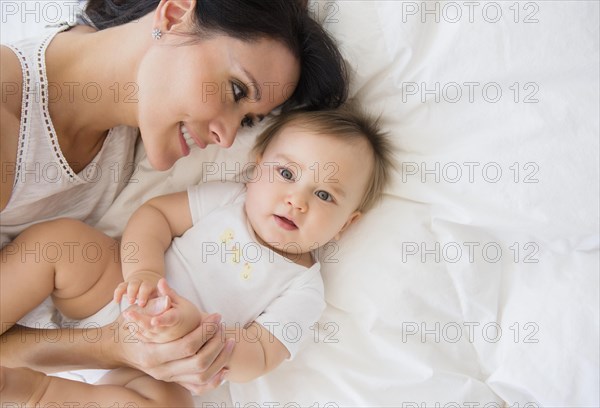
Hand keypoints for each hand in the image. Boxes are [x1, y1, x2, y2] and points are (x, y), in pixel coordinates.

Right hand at [106, 282, 234, 394]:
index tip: (216, 316)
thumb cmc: (128, 327)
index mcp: (152, 354)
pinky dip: (215, 380)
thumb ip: (152, 306)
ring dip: (220, 359)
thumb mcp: (135, 313)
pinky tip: (225, 367)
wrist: (116, 347)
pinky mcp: (173, 382)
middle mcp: (161, 371)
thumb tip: (166, 299)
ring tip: (229, 341)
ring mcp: (168, 379)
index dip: (206, 330)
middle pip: (198, 363)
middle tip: (223, 328)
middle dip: (216, 344)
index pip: (187, 346)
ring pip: (202, 377)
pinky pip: (198, 387)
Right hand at [114, 271, 161, 306]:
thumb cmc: (156, 295)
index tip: (142, 304)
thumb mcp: (161, 297)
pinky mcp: (125, 287)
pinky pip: (120, 288)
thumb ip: (162, 300)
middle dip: (133, 293)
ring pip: (128, 284)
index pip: (146, 287)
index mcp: (150, 285)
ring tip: (128, 303)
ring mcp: (132, 284)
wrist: (148, 282)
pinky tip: (117, 302)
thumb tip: (167, 304)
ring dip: (127, 293)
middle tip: (132, 302)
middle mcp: (141, 283)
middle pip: (136, 284)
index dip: (143, 294)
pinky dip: (117, 294)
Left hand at [123, 279, 200, 343]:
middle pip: (152, 327)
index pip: (168, 320)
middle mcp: (169, 331)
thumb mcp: (180, 301)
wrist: (192, 329)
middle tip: (127, 312)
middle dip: (139, 320)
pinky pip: (145, 338)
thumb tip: (160, 281)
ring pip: (147, 333)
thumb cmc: (187, 312)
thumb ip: (168, 292)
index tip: (154, 321)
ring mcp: (162, 338)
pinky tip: (129, 325)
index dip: (161, 321)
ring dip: (135, 325)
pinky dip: (137, 332)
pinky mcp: (158, 341)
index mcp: (176, 318)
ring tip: (125, 316)